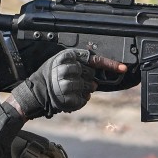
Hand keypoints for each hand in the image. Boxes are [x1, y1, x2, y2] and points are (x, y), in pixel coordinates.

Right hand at [8, 48, 127, 118]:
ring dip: (84, 90)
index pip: (93, 59)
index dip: (110, 64)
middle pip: (91, 74)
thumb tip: (97, 68)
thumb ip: (78, 61)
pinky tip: (71, 98)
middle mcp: (66, 69)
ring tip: (71, 90)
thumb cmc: (48, 76)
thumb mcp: (60, 62)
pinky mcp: (67, 98)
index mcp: (66, 57)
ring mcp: (66, 85)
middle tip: (75, 81)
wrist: (34, 93)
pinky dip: (81, 100)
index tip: (123, 68)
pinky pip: (84, 100)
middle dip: (88, 79)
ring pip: (89, 87)